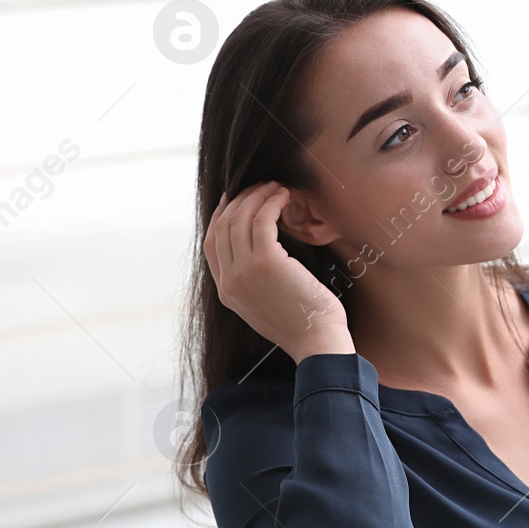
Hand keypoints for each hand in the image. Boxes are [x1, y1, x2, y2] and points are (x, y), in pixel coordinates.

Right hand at [203, 181, 352, 361]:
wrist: (317, 341)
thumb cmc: (304, 322)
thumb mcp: (267, 303)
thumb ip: (255, 282)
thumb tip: (261, 255)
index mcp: (226, 291)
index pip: (211, 244)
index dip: (221, 217)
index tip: (235, 198)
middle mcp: (229, 281)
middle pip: (222, 227)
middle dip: (240, 200)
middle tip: (260, 186)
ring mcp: (243, 272)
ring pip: (239, 220)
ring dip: (256, 197)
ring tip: (275, 186)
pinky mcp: (266, 262)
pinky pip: (261, 221)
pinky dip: (271, 204)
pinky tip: (284, 197)